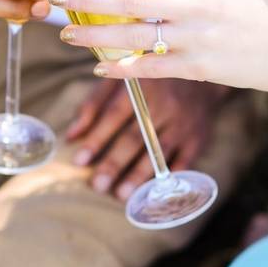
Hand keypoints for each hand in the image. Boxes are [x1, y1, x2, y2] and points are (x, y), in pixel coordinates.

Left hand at [67, 78, 228, 199]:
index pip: (115, 114)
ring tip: (120, 195)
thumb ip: (93, 104)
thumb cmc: (149, 81)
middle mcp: (164, 105)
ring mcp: (183, 124)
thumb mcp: (120, 81)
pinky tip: (151, 194)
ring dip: (138, 176)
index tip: (79, 160)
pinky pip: (182, 163)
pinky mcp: (197, 139)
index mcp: (142, 86)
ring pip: (158, 153)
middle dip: (114, 163)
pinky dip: (165, 179)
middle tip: (96, 185)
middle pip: (136, 137)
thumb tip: (70, 135)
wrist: (196, 71)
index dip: (97, 138)